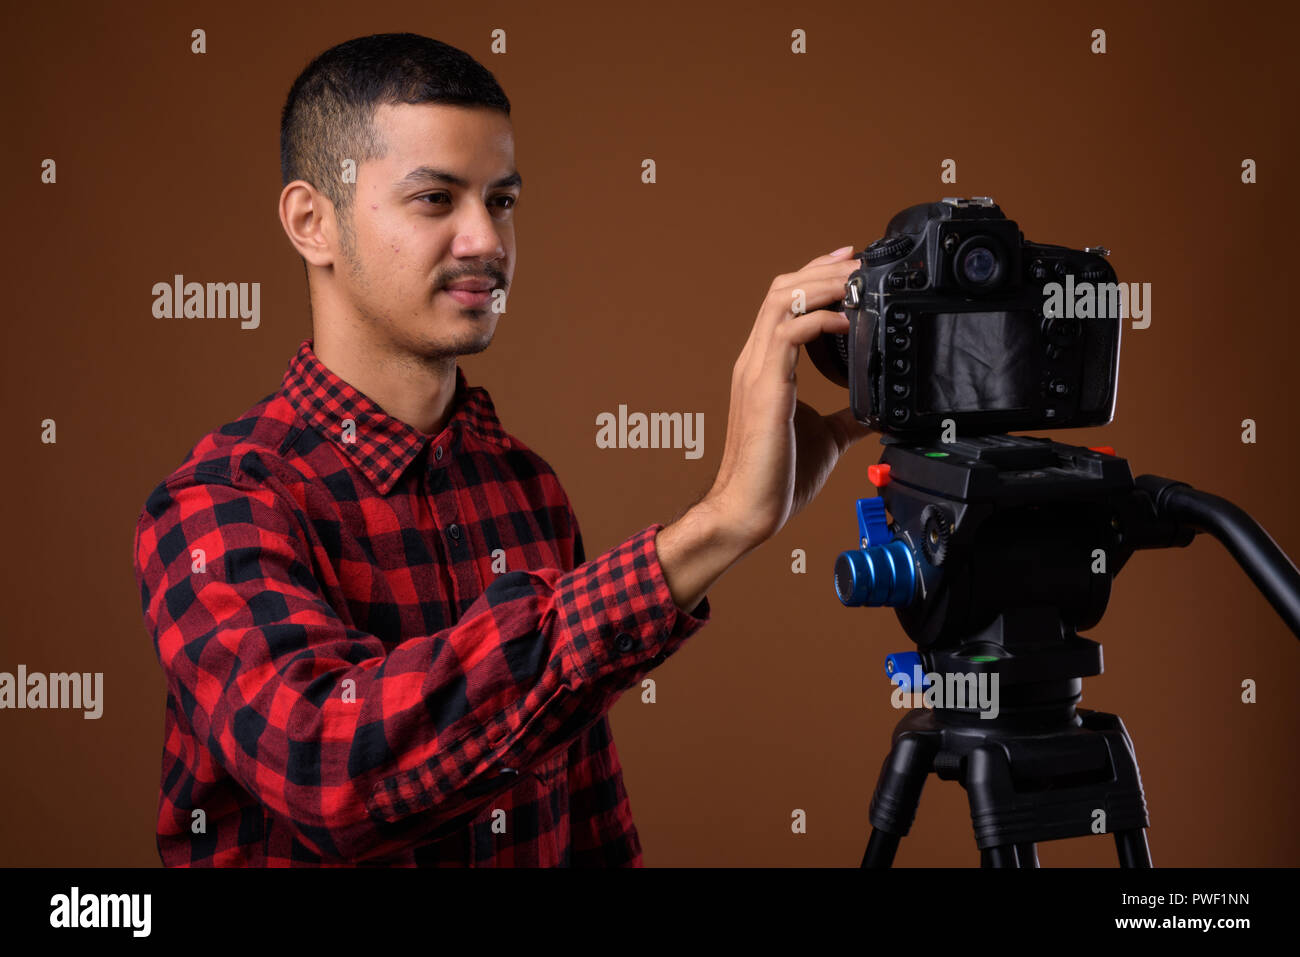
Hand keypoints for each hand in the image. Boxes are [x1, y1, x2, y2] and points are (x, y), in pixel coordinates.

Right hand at [705, 245, 878, 551]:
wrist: (749, 511)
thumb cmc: (777, 478)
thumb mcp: (827, 436)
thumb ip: (847, 415)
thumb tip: (874, 409)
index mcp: (765, 367)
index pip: (785, 301)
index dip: (816, 274)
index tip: (850, 262)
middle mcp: (756, 361)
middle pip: (782, 288)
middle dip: (823, 269)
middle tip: (860, 261)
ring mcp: (757, 371)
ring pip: (782, 300)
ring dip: (822, 284)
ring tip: (856, 280)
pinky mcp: (766, 388)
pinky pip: (789, 333)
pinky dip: (820, 318)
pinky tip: (848, 321)